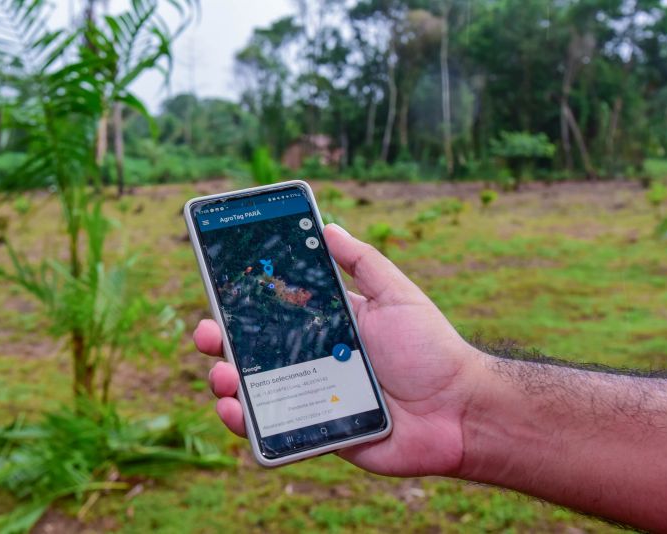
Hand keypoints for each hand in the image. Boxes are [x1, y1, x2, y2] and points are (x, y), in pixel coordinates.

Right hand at [194, 223, 480, 476]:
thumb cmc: (431, 349)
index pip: (272, 312)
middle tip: (207, 332)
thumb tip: (327, 226)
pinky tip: (235, 410)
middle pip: (252, 350)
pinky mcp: (314, 434)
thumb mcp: (397, 294)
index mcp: (324, 327)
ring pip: (252, 390)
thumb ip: (362, 262)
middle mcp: (310, 361)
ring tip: (222, 373)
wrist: (459, 411)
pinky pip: (271, 430)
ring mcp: (309, 399)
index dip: (242, 302)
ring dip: (225, 380)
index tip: (217, 288)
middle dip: (219, 340)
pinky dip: (245, 423)